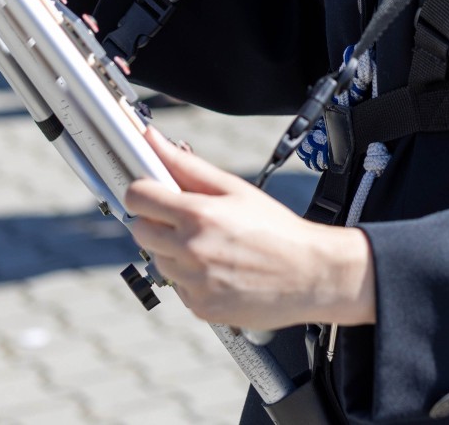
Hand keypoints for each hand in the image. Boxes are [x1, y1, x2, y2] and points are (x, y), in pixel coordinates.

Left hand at [124, 129, 376, 331]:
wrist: (310, 274)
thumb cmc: (276, 228)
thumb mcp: (235, 189)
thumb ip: (188, 165)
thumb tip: (153, 140)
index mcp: (197, 215)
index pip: (138, 197)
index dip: (143, 191)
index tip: (153, 192)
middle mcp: (190, 251)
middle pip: (140, 231)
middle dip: (157, 222)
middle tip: (187, 221)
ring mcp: (193, 283)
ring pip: (158, 262)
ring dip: (175, 253)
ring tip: (212, 248)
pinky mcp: (199, 308)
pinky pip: (178, 289)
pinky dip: (191, 280)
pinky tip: (220, 271)